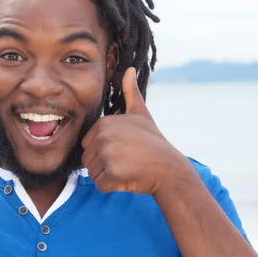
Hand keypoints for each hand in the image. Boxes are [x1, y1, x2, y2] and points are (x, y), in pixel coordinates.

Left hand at [81, 67, 190, 194]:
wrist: (169, 168)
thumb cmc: (153, 143)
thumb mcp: (141, 114)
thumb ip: (130, 92)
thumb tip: (129, 69)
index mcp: (104, 123)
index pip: (88, 145)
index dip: (104, 151)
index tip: (123, 149)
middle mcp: (103, 137)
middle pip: (88, 160)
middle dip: (104, 165)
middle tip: (126, 161)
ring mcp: (108, 155)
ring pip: (92, 174)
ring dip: (108, 177)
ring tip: (128, 169)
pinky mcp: (112, 174)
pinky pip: (101, 185)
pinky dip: (113, 187)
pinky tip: (128, 178)